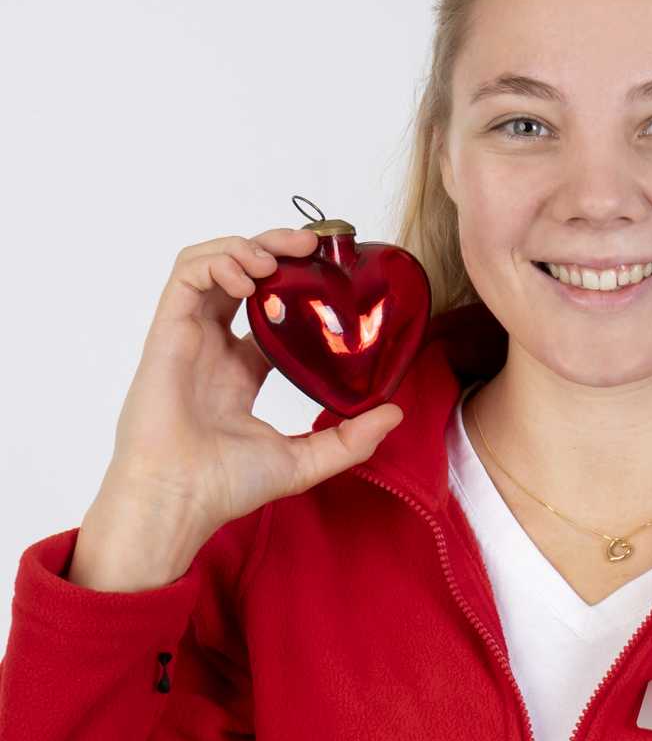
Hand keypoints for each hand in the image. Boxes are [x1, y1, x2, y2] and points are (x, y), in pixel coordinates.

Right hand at [96, 226, 404, 545]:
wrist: (180, 497)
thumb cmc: (226, 485)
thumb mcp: (305, 460)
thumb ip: (351, 439)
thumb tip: (395, 413)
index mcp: (240, 373)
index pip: (270, 313)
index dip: (297, 288)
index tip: (332, 275)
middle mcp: (213, 348)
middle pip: (242, 276)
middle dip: (275, 249)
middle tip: (313, 244)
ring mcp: (189, 337)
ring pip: (212, 265)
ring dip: (246, 247)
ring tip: (279, 259)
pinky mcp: (167, 331)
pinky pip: (187, 275)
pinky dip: (218, 262)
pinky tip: (250, 280)